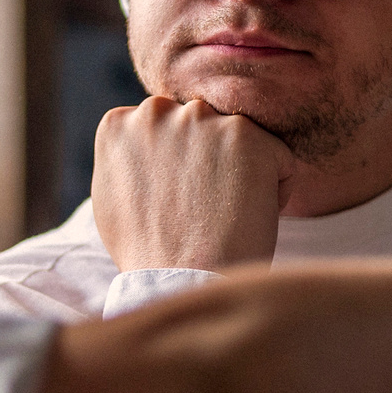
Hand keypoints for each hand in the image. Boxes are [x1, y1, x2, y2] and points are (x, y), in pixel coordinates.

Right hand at [92, 97, 294, 272]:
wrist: (181, 281)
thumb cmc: (147, 253)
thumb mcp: (112, 197)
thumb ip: (128, 158)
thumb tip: (143, 145)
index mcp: (120, 123)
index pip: (166, 128)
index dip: (178, 169)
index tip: (176, 202)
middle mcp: (157, 111)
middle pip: (202, 127)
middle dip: (209, 162)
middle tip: (203, 211)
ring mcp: (202, 119)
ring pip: (240, 140)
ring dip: (241, 172)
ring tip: (224, 215)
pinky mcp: (247, 136)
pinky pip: (279, 158)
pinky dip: (274, 189)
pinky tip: (247, 216)